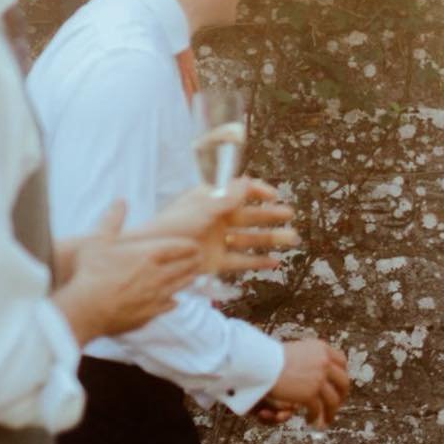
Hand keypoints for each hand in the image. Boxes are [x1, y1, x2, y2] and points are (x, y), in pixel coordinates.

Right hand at [55, 201, 202, 343]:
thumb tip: (120, 200)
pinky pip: (169, 306)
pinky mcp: (151, 314)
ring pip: (180, 286)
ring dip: (188, 280)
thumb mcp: (99, 240)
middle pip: (186, 267)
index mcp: (150, 254)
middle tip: (199, 260)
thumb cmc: (91, 273)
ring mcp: (157, 296)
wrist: (86, 309)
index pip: (181, 247)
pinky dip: (173, 302)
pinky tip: (173, 301)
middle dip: (194, 262)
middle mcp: (159, 274)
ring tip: (191, 277)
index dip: (191, 246)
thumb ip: (113, 219)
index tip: (195, 246)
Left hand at [145, 179, 298, 277]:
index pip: (238, 192)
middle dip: (270, 215)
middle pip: (249, 215)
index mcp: (210, 201)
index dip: (257, 191)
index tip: (274, 195)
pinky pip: (242, 260)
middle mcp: (216, 220)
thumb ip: (226, 198)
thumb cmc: (171, 228)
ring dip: (271, 237)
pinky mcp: (216, 262)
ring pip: (250, 238)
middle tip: (290, 214)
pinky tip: (276, 263)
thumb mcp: (200, 210)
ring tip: (292, 238)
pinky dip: (258, 261)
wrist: (150, 259)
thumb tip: (248, 180)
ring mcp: (218, 241)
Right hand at [270, 337, 349, 425]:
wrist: (260, 362)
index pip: (341, 362)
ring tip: (326, 419)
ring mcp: (319, 378)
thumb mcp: (296, 351)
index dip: (341, 375)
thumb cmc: (270, 357)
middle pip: (343, 382)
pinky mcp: (310, 393)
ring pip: (333, 400)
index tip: (337, 385)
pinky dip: (315, 417)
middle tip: (336, 404)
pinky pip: (318, 409)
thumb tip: (315, 370)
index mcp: (322, 349)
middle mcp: (324, 362)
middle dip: (341, 395)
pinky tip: (310, 421)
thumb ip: (309, 359)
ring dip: (330, 412)